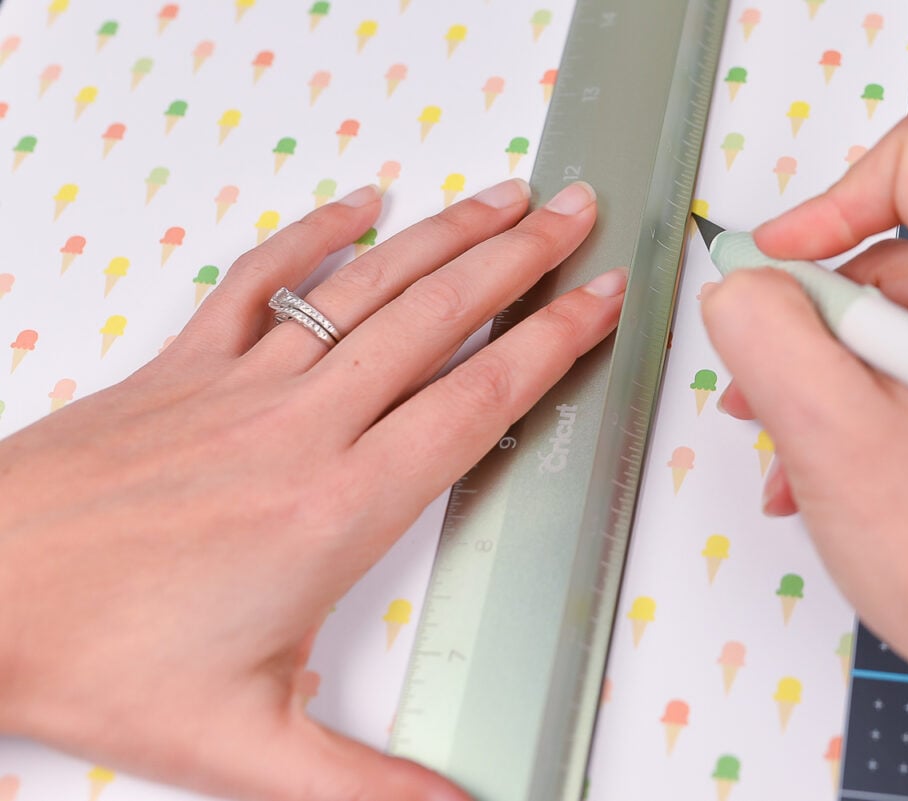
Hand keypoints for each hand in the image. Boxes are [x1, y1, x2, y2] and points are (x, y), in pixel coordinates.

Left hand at [0, 179, 624, 800]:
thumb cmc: (88, 655)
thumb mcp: (241, 746)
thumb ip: (364, 786)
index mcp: (336, 508)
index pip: (476, 403)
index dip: (552, 345)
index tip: (600, 303)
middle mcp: (301, 428)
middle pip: (439, 320)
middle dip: (523, 261)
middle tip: (577, 216)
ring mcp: (240, 385)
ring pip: (368, 288)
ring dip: (446, 236)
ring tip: (505, 199)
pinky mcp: (181, 368)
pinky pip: (261, 280)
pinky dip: (316, 235)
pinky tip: (357, 208)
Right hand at [701, 110, 907, 800]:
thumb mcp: (823, 424)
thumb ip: (763, 327)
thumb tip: (742, 286)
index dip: (828, 201)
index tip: (775, 269)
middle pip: (902, 257)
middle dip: (813, 318)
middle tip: (759, 384)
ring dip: (832, 378)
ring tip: (787, 449)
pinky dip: (872, 414)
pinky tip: (829, 480)